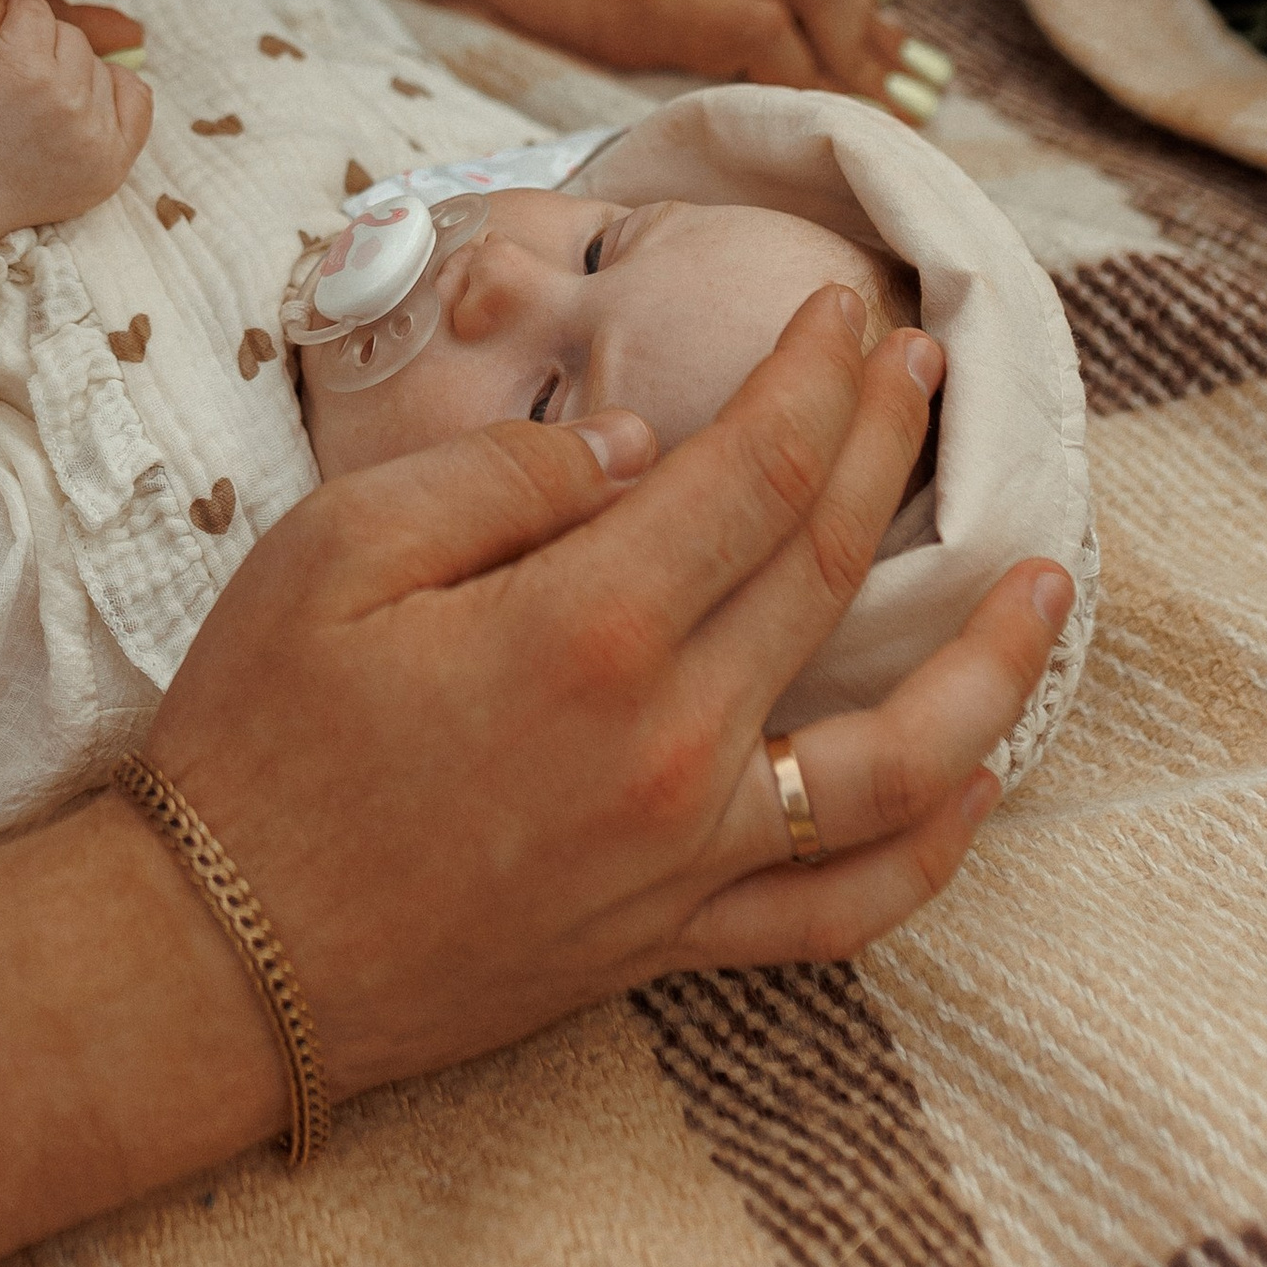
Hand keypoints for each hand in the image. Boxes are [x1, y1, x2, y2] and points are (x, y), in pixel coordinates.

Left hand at [0, 0, 154, 243]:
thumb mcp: (79, 181)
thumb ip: (111, 132)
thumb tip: (119, 69)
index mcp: (112, 159)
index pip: (135, 91)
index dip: (97, 86)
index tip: (59, 100)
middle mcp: (92, 125)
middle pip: (93, 58)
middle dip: (59, 68)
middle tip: (18, 98)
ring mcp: (58, 91)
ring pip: (66, 32)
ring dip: (34, 44)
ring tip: (2, 80)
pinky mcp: (18, 62)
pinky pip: (32, 10)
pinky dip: (11, 18)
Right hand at [142, 286, 1066, 1095]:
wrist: (216, 957)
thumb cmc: (258, 734)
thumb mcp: (337, 549)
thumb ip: (500, 477)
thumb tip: (631, 451)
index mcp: (589, 628)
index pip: (758, 470)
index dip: (817, 377)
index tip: (848, 309)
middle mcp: (671, 747)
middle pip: (832, 570)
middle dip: (891, 445)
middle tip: (924, 363)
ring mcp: (687, 857)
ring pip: (901, 759)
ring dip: (993, 662)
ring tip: (1049, 582)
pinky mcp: (672, 941)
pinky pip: (845, 909)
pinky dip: (933, 850)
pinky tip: (978, 784)